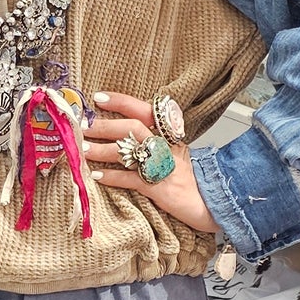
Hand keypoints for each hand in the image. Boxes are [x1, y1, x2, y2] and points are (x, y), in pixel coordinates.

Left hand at [82, 92, 217, 235]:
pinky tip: (98, 176)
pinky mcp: (161, 188)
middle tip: (83, 126)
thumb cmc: (192, 180)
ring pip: (132, 151)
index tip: (98, 97)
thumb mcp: (174, 155)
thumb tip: (122, 137)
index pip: (144, 110)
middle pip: (133, 127)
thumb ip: (153, 144)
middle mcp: (166, 146)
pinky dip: (114, 177)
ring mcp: (164, 166)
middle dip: (105, 125)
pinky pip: (133, 180)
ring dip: (104, 149)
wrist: (216, 202)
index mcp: (169, 135)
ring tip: (84, 150)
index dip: (121, 102)